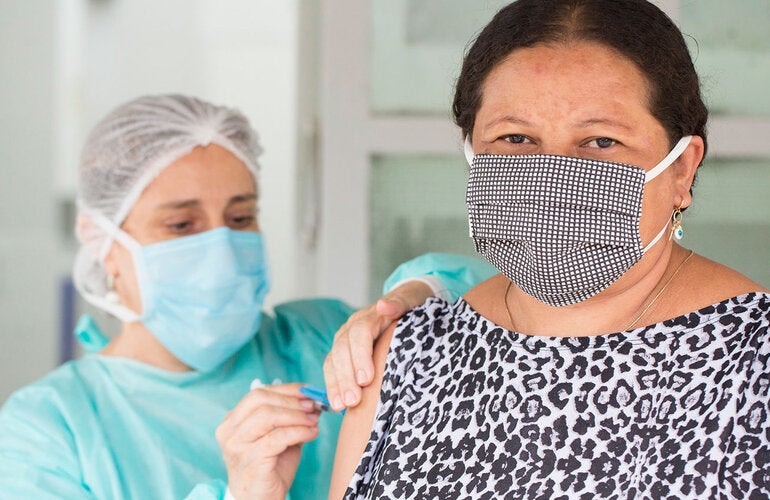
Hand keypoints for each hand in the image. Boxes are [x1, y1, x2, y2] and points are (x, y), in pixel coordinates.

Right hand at [216, 383, 319, 499]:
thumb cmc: (270, 468)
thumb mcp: (279, 436)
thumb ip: (289, 417)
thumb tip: (312, 399)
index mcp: (233, 421)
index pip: (258, 393)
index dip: (286, 389)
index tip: (308, 390)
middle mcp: (229, 431)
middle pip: (260, 400)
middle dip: (291, 400)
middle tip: (313, 405)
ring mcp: (237, 445)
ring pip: (268, 416)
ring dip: (296, 416)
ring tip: (314, 420)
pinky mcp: (250, 460)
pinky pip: (277, 438)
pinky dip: (299, 432)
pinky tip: (312, 433)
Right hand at [323, 280, 431, 410]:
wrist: (407, 304)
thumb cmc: (412, 306)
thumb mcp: (411, 300)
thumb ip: (399, 303)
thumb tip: (384, 306)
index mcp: (370, 316)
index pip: (359, 333)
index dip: (360, 356)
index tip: (366, 379)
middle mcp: (352, 327)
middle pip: (342, 349)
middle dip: (346, 377)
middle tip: (353, 400)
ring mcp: (346, 340)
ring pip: (334, 360)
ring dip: (337, 384)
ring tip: (343, 406)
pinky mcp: (344, 354)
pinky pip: (333, 369)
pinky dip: (334, 387)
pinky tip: (337, 405)